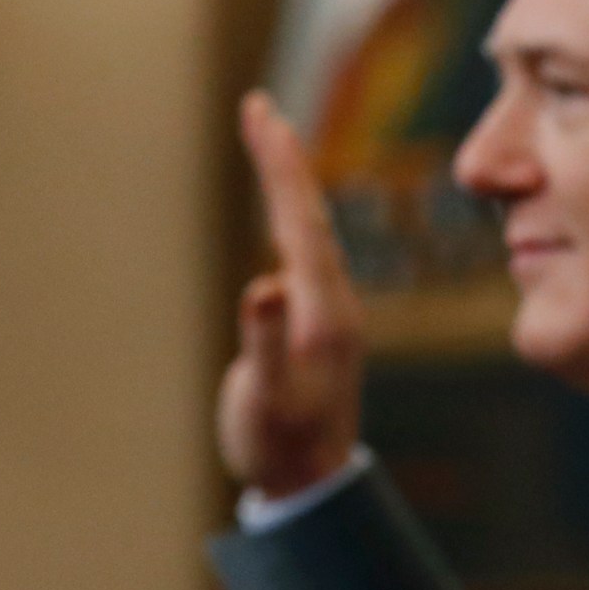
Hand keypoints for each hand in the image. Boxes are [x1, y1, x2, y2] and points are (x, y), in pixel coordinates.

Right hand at [216, 91, 366, 499]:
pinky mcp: (316, 322)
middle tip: (257, 106)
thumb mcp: (268, 400)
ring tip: (269, 138)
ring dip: (287, 180)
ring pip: (308, 227)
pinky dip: (288, 213)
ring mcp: (326, 310)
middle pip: (306, 212)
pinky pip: (303, 249)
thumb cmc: (281, 445)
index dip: (279, 164)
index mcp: (321, 310)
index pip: (299, 218)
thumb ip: (266, 344)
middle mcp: (331, 300)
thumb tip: (262, 284)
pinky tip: (283, 207)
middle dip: (281, 157)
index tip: (260, 111)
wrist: (312, 483)